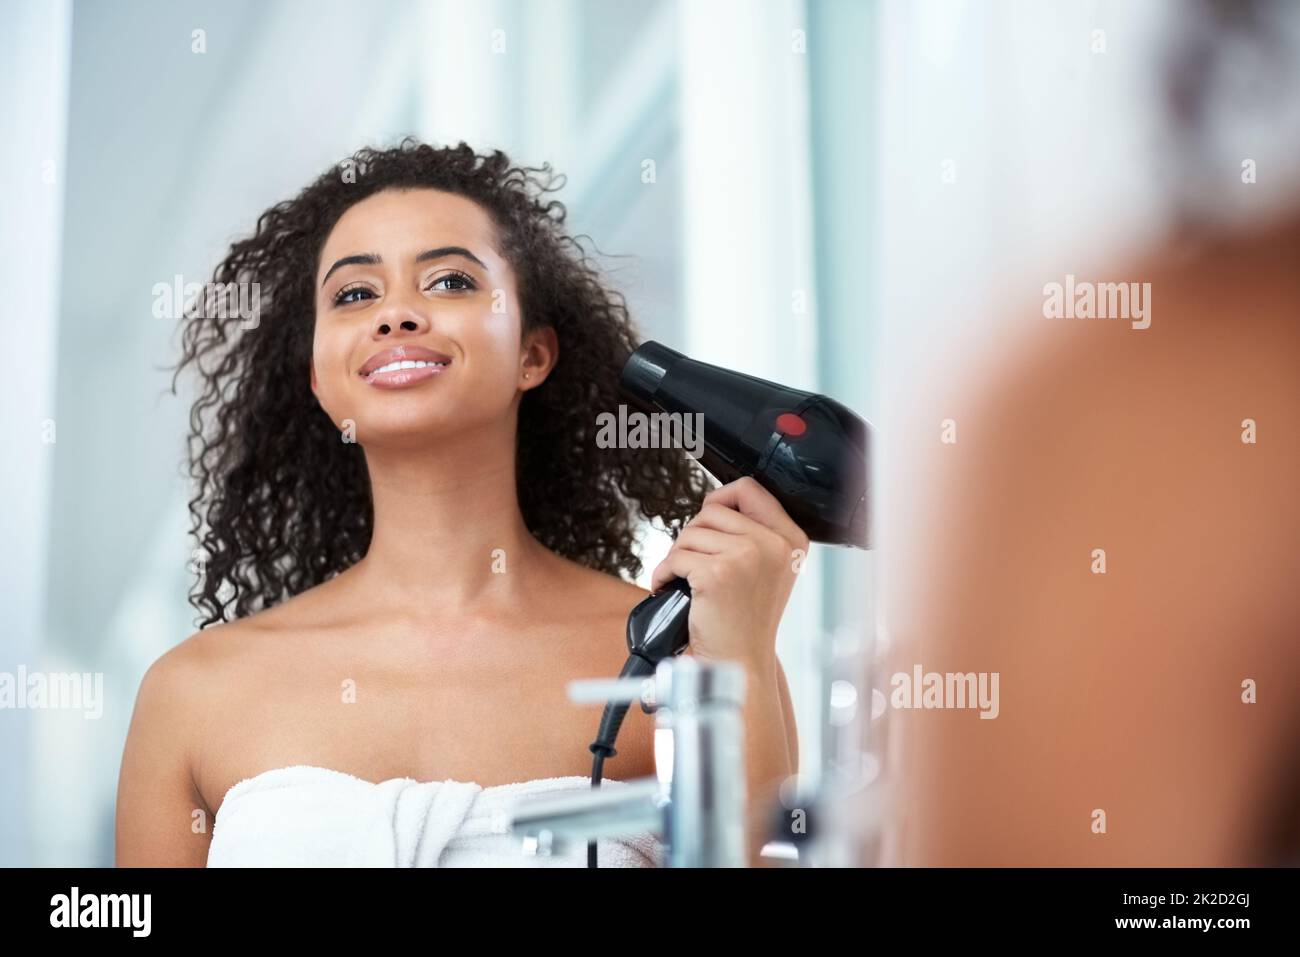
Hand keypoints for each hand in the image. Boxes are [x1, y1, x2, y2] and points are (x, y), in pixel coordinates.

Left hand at [649, 476, 809, 671]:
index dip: (720, 499)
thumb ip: (753, 533)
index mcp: (791, 538)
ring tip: (688, 582)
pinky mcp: (717, 573)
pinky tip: (671, 590)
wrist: (740, 664)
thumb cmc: (747, 622)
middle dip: (694, 537)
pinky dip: (663, 574)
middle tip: (696, 566)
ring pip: (690, 533)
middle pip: (712, 511)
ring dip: (678, 557)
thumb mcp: (768, 569)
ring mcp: (747, 556)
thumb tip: (715, 504)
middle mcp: (774, 544)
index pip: (749, 489)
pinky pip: (674, 558)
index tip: (709, 522)